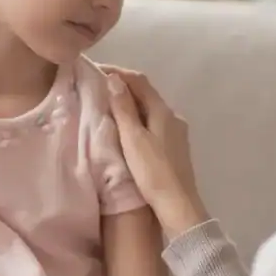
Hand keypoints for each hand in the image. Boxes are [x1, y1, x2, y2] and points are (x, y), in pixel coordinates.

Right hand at [102, 65, 209, 239]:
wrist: (178, 204)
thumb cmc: (153, 172)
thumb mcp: (133, 138)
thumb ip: (124, 108)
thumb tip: (115, 79)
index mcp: (163, 111)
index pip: (140, 81)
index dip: (118, 72)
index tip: (96, 70)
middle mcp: (173, 116)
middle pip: (146, 93)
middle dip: (123, 87)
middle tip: (98, 88)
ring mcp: (176, 131)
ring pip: (150, 109)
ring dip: (130, 103)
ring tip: (107, 107)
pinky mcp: (175, 146)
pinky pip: (153, 122)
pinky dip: (138, 118)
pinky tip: (126, 129)